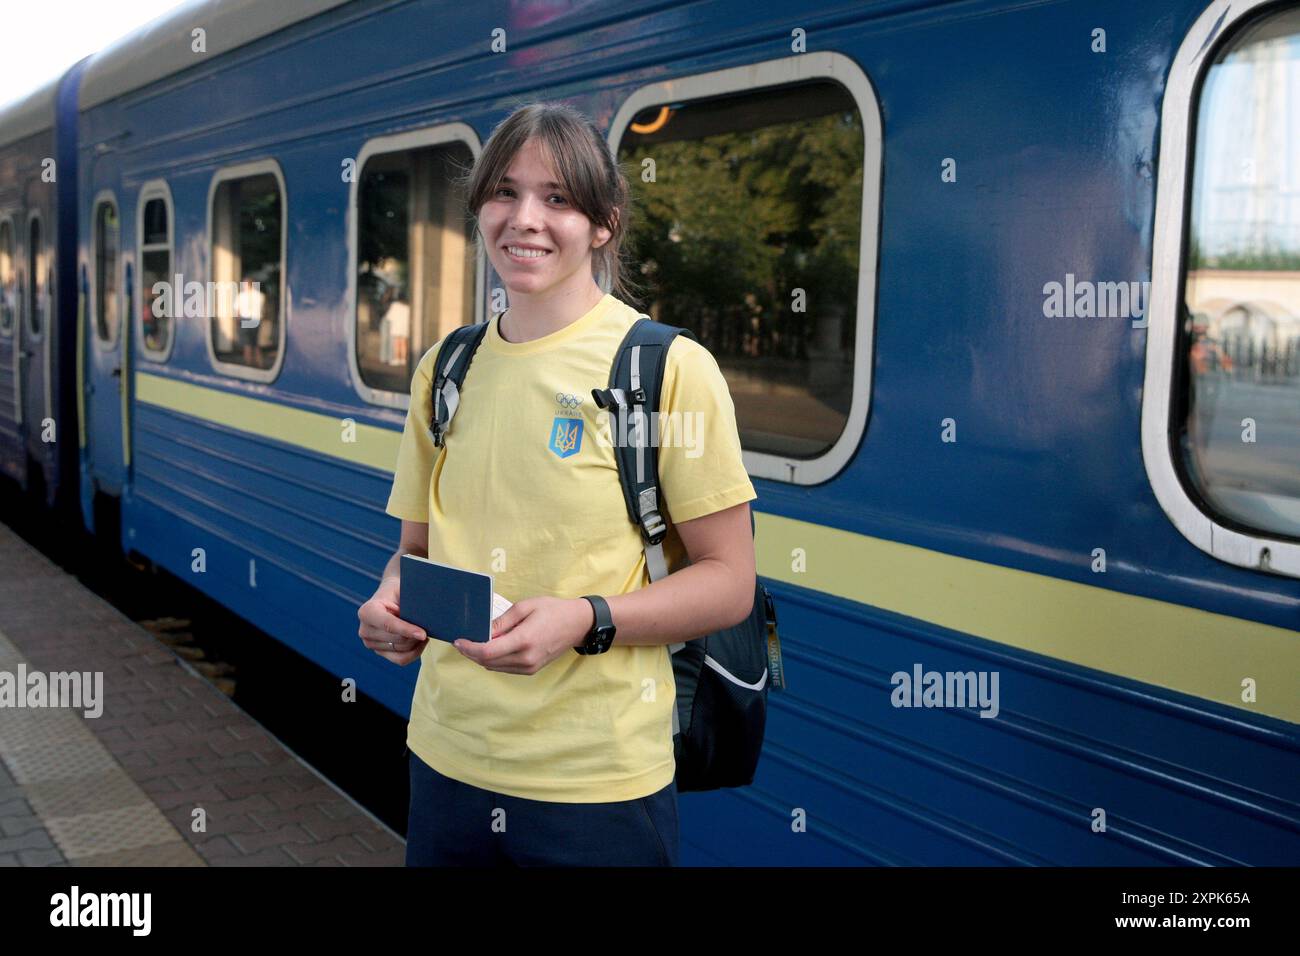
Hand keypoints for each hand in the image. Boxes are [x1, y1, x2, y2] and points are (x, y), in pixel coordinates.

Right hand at [357, 576, 427, 665]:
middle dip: (415, 636)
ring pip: (401, 650)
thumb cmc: (399, 591)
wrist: (390, 597)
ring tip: (424, 632)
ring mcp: (370, 643)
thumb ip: (411, 602)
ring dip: (416, 643)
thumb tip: (426, 616)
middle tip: (428, 627)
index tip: (423, 634)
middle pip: (397, 640)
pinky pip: (400, 659)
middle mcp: (365, 629)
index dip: (407, 630)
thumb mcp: (403, 590)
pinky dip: (414, 653)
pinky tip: (420, 642)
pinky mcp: (379, 652)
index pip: (388, 624)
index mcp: (367, 611)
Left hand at [453, 597, 592, 674]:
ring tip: (476, 643)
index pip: (488, 651)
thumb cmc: (553, 610)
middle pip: (488, 662)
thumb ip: (502, 621)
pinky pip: (505, 668)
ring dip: (482, 657)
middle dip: (471, 653)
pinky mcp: (531, 670)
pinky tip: (493, 647)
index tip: (458, 641)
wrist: (576, 624)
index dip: (469, 648)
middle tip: (462, 641)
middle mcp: (526, 658)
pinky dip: (494, 660)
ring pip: (494, 667)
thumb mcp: (526, 607)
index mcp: (524, 640)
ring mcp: (529, 667)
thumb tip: (483, 632)